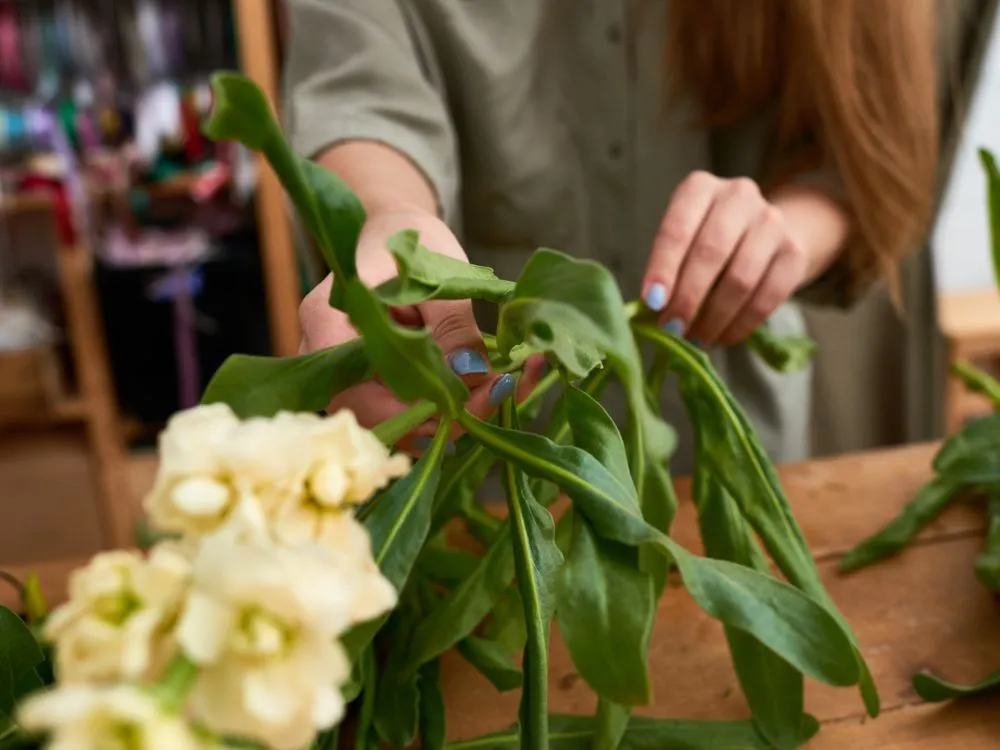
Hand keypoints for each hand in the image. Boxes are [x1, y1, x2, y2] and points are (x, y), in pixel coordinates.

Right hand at [299, 206, 541, 450]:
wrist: (390, 232)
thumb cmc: (407, 242)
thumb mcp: (436, 272)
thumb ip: (452, 324)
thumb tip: (471, 375)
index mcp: (328, 324)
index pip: (358, 395)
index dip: (413, 412)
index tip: (468, 401)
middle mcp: (325, 360)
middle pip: (374, 417)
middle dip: (438, 418)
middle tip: (496, 394)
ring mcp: (343, 378)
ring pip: (390, 422)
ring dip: (445, 418)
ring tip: (496, 391)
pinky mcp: (369, 386)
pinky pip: (401, 412)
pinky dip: (441, 410)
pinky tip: (482, 392)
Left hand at [641, 172, 808, 346]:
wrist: (763, 234)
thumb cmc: (706, 241)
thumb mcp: (680, 244)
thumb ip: (666, 273)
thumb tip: (651, 315)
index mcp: (699, 188)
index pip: (677, 229)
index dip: (663, 268)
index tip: (652, 302)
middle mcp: (738, 196)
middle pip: (711, 252)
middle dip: (688, 297)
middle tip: (671, 329)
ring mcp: (772, 221)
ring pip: (741, 278)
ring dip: (713, 317)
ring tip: (695, 338)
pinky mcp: (794, 252)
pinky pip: (768, 296)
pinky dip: (742, 324)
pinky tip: (723, 337)